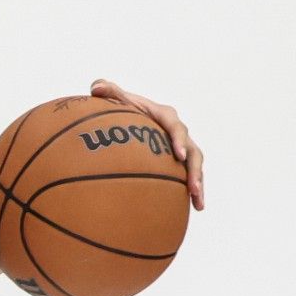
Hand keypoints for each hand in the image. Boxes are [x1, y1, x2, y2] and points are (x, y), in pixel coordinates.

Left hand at [91, 79, 204, 210]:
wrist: (129, 122)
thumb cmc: (123, 110)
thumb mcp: (117, 101)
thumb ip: (109, 93)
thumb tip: (96, 87)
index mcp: (166, 117)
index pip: (176, 128)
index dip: (179, 141)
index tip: (178, 155)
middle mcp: (178, 134)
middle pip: (192, 152)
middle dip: (195, 170)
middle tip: (193, 186)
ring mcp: (180, 149)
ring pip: (194, 167)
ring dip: (198, 184)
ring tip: (199, 203)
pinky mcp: (178, 163)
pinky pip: (188, 177)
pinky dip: (193, 192)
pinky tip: (195, 209)